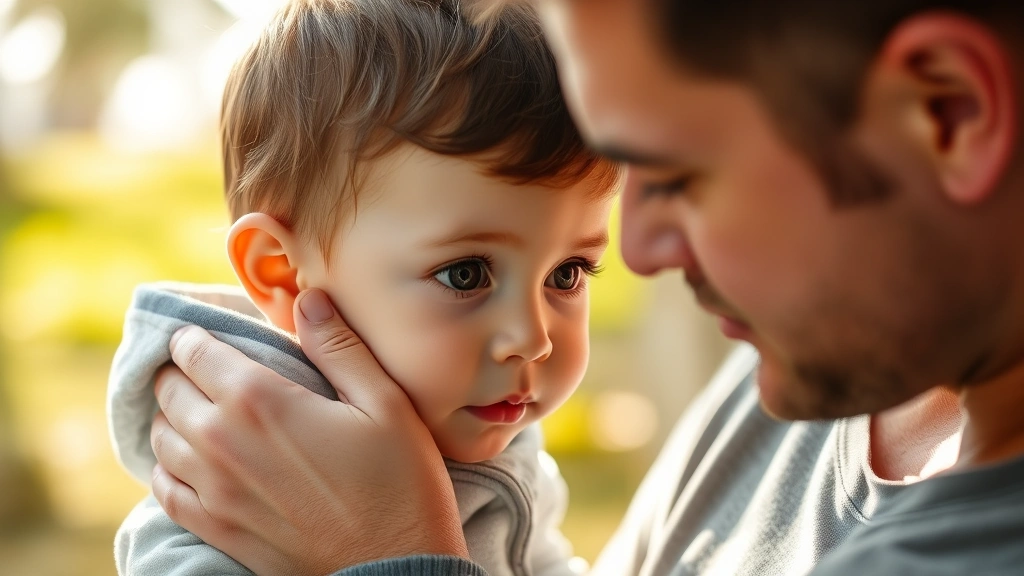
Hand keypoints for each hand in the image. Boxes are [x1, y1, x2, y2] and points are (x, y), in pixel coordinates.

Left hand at [149, 288, 468, 575]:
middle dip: (182, 371)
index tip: (209, 335)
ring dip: (174, 416)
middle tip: (207, 368)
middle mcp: (223, 442)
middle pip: (169, 390)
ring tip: (199, 409)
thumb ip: (340, 346)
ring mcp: (214, 491)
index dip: (196, 336)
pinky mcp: (217, 529)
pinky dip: (168, 466)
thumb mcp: (386, 403)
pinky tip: (191, 460)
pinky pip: (164, 489)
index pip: (194, 350)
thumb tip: (310, 299)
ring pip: (161, 437)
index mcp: (261, 400)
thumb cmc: (400, 483)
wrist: (396, 568)